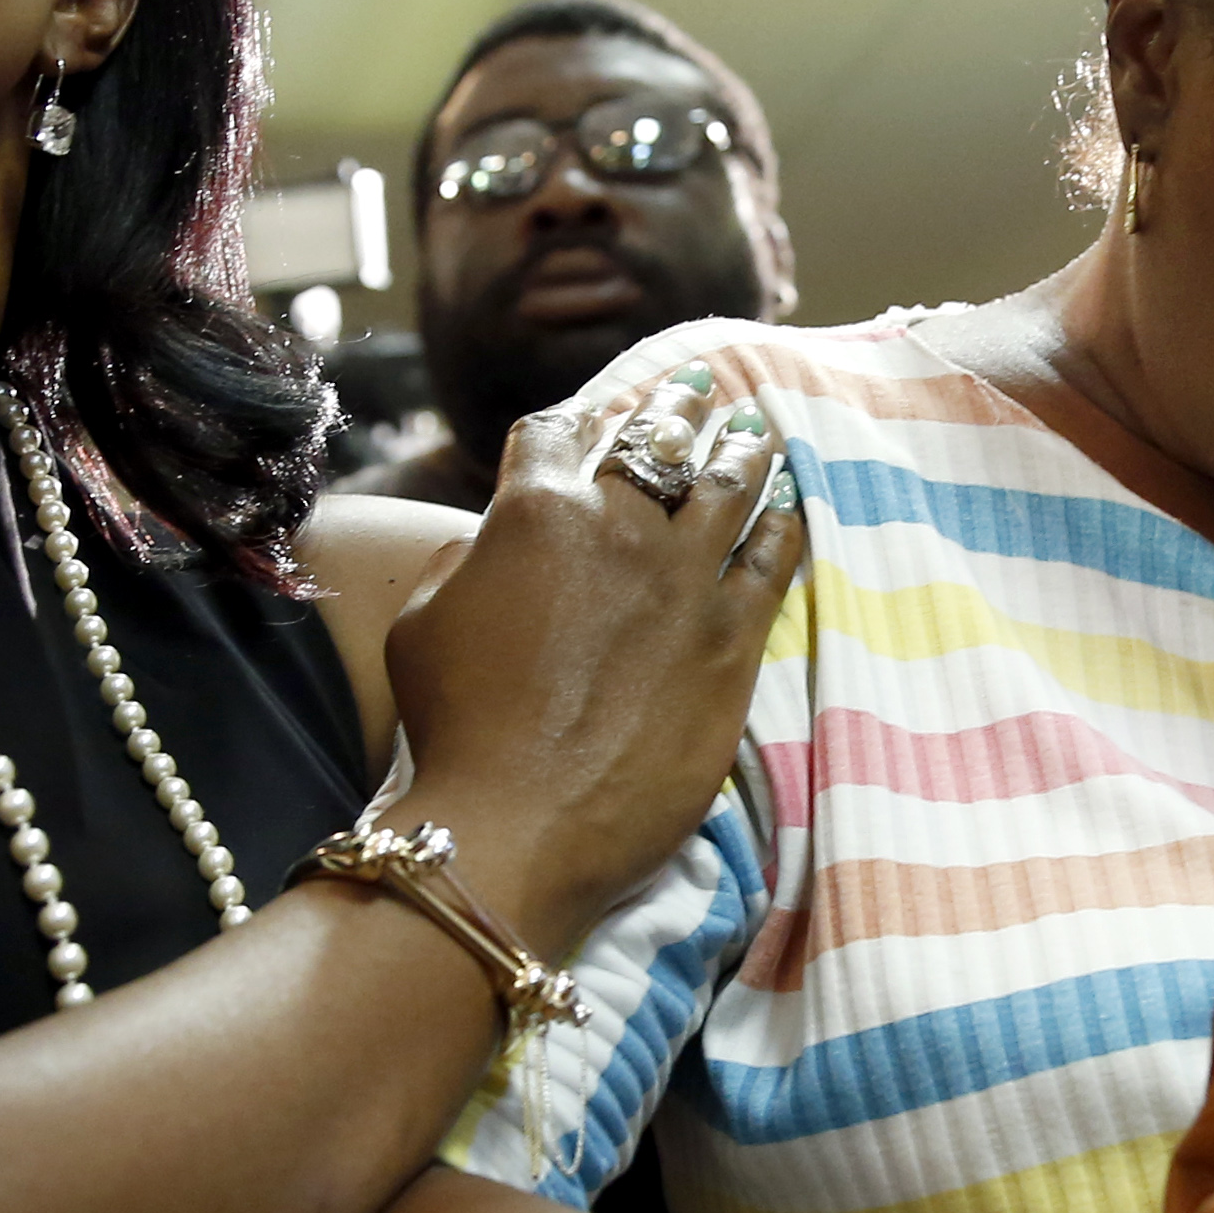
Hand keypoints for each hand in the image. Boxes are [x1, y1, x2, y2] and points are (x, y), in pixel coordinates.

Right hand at [381, 361, 803, 947]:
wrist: (520, 825)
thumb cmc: (454, 731)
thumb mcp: (421, 625)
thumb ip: (461, 564)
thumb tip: (489, 546)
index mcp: (534, 510)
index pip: (558, 432)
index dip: (575, 421)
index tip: (595, 416)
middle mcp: (618, 526)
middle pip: (655, 442)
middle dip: (674, 408)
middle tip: (695, 388)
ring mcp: (685, 580)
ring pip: (728, 485)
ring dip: (741, 448)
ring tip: (753, 428)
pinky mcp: (733, 638)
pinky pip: (773, 558)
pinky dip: (783, 522)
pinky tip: (791, 505)